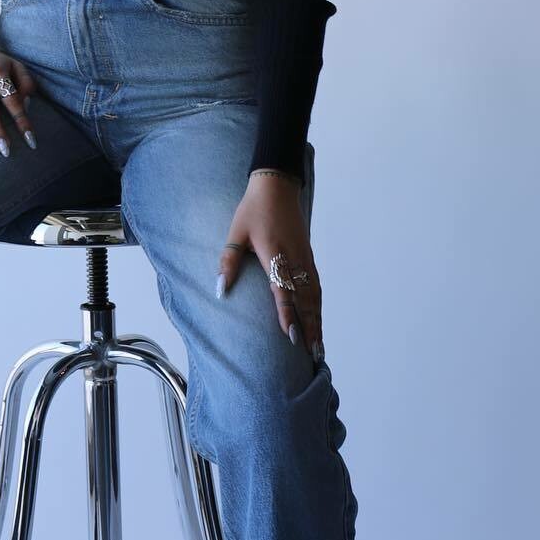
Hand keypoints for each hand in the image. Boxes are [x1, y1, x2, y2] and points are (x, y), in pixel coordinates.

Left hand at [218, 170, 323, 363]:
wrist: (277, 185)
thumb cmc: (253, 209)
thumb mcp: (235, 233)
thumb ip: (229, 262)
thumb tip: (220, 290)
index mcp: (275, 254)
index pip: (283, 290)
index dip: (287, 313)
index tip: (292, 336)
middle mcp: (293, 259)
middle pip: (305, 299)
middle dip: (310, 327)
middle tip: (313, 353)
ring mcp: (304, 258)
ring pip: (314, 295)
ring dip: (317, 321)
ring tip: (319, 345)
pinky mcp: (308, 256)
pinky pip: (316, 285)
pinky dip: (319, 305)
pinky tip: (319, 318)